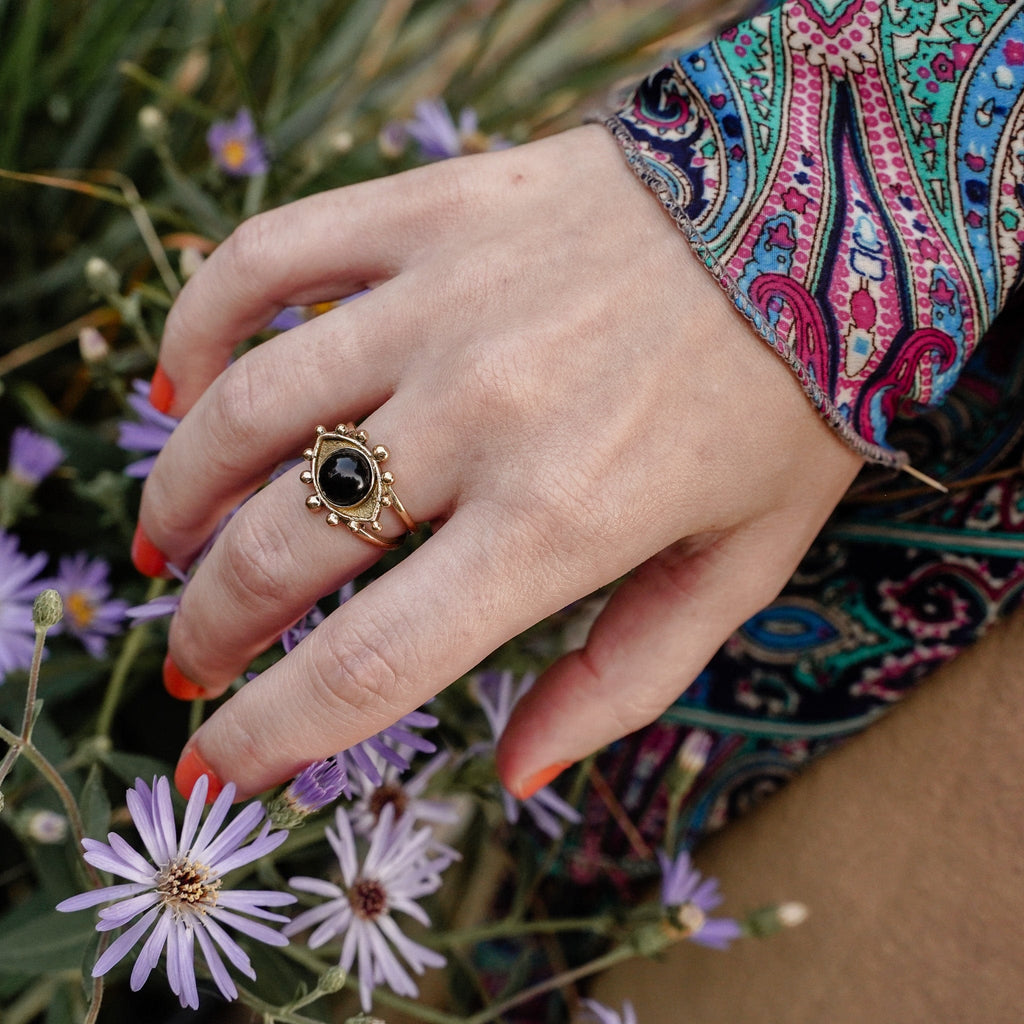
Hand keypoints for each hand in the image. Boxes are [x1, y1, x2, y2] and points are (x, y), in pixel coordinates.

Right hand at [136, 124, 862, 800]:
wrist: (815, 215)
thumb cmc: (785, 401)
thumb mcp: (738, 568)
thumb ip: (623, 681)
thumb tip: (515, 769)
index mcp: (560, 522)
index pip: (370, 662)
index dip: (273, 733)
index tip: (220, 767)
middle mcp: (482, 415)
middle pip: (282, 548)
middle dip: (211, 630)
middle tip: (191, 661)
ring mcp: (442, 304)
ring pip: (246, 412)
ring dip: (176, 499)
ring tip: (165, 548)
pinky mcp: (427, 215)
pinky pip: (267, 260)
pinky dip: (196, 325)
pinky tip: (179, 386)